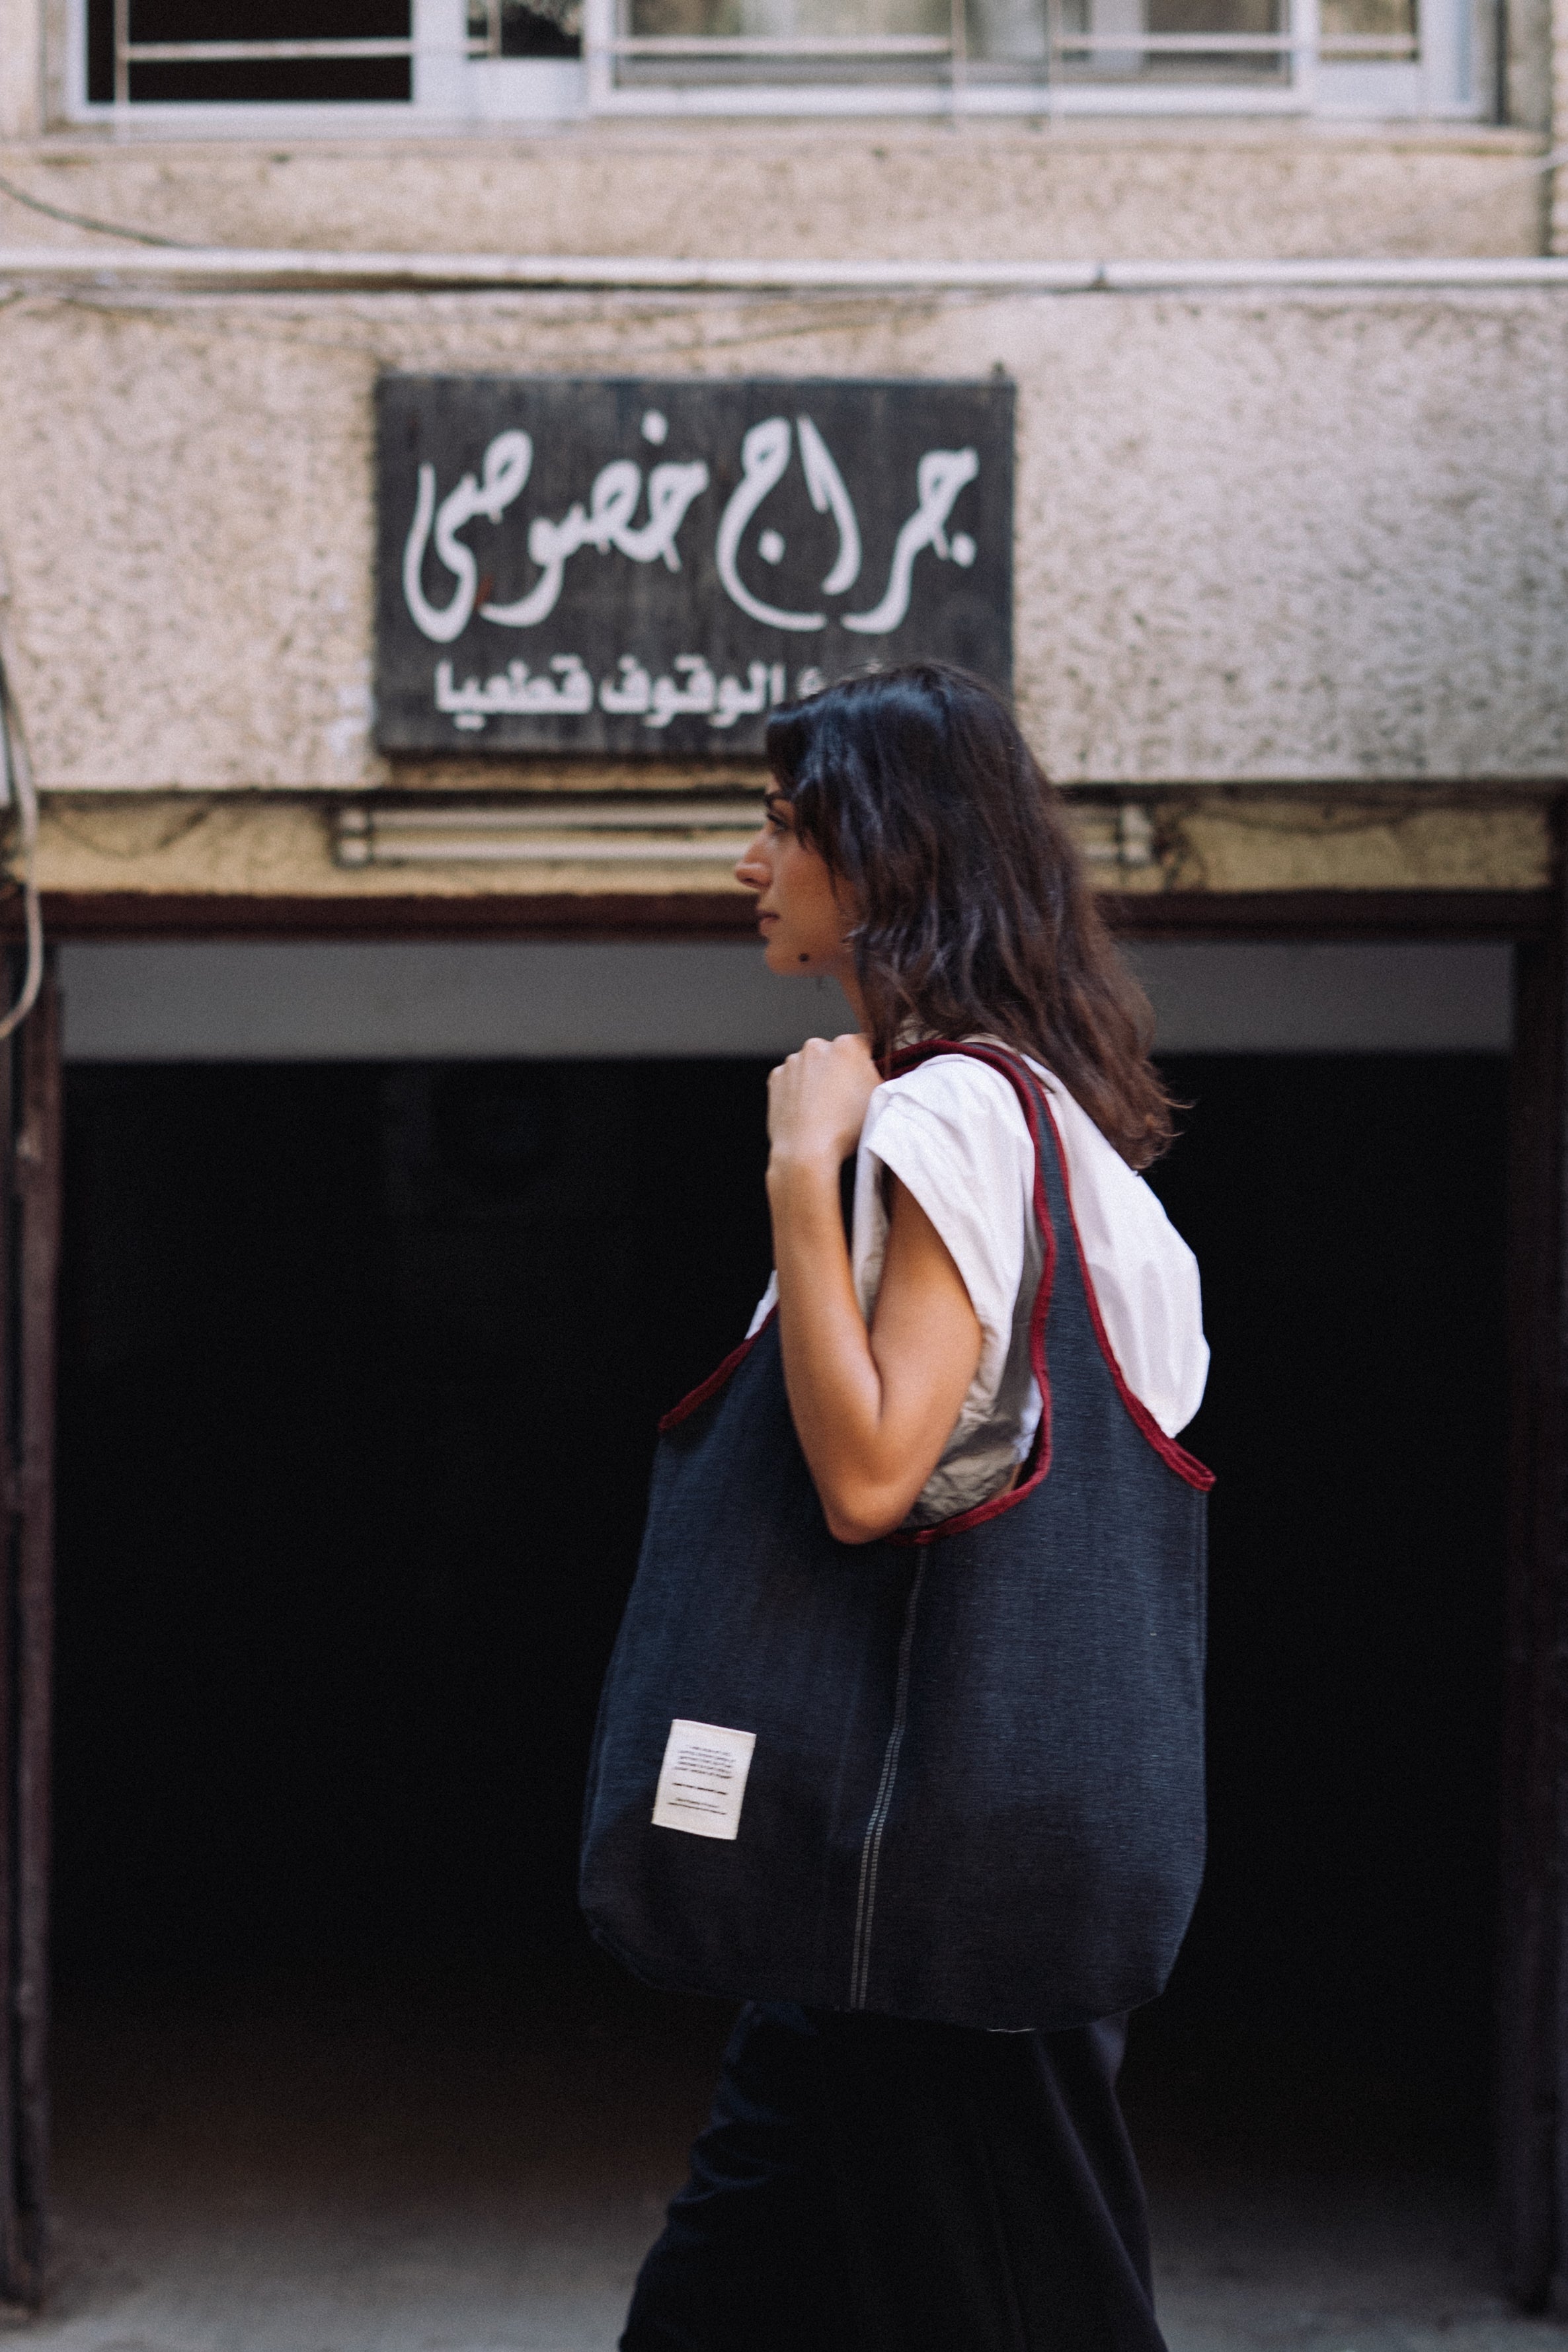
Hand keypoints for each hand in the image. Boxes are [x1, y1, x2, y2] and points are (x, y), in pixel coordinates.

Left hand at [767, 1034, 877, 1170]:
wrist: (806, 1150)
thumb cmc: (845, 1128)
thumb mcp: (879, 1098)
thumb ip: (879, 1075)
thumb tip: (875, 1070)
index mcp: (847, 1046)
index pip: (864, 1045)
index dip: (867, 1063)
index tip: (864, 1079)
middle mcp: (817, 1047)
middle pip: (834, 1054)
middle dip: (839, 1070)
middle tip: (844, 1098)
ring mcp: (793, 1061)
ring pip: (811, 1066)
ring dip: (817, 1079)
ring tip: (823, 1108)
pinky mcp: (776, 1077)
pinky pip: (791, 1079)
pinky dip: (797, 1089)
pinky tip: (806, 1110)